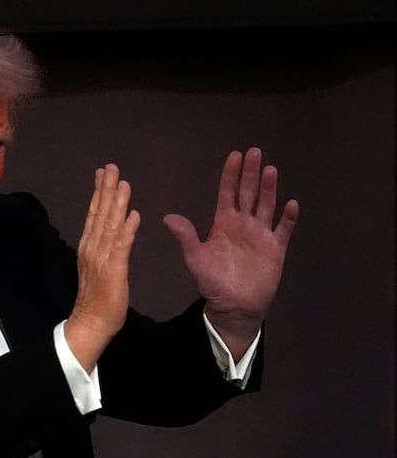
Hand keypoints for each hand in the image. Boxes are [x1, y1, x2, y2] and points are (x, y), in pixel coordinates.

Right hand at [65, 164, 140, 371]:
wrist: (90, 323)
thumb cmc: (97, 300)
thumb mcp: (98, 268)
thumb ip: (102, 249)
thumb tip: (109, 230)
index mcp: (89, 246)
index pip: (94, 214)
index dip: (99, 192)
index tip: (103, 173)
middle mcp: (92, 248)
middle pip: (99, 213)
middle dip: (106, 189)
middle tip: (111, 167)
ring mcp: (101, 258)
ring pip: (109, 225)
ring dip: (116, 203)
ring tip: (123, 183)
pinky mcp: (113, 270)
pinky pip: (121, 246)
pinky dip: (127, 229)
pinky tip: (134, 214)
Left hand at [163, 147, 298, 358]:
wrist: (232, 305)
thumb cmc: (212, 281)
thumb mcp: (195, 258)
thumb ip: (186, 236)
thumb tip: (167, 217)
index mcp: (223, 223)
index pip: (227, 193)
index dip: (230, 175)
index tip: (233, 156)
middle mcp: (243, 224)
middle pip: (248, 193)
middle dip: (250, 173)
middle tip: (254, 152)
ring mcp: (260, 234)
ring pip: (266, 205)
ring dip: (269, 188)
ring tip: (270, 170)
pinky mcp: (275, 248)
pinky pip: (283, 230)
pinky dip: (287, 218)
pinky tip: (291, 204)